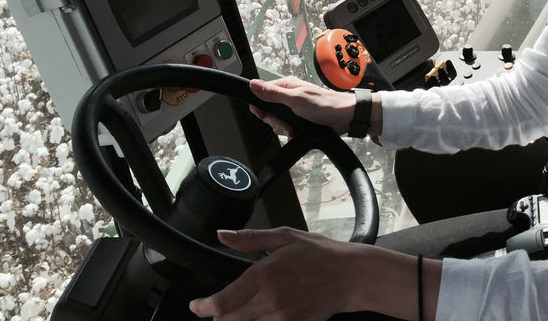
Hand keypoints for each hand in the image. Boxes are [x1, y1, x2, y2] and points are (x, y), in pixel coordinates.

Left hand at [188, 228, 359, 319]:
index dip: (202, 307)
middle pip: (226, 320)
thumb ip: (250, 239)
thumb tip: (223, 236)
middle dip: (217, 314)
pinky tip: (262, 310)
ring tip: (244, 304)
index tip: (197, 305)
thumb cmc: (321, 254)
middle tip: (219, 303)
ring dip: (236, 318)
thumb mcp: (284, 237)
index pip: (220, 303)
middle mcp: (268, 301)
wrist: (350, 276)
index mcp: (263, 275)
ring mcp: (280, 318)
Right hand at [248, 77, 354, 136]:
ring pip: (278, 122)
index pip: (261, 95)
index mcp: (286, 86)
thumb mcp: (295, 99)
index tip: (267, 115)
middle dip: (276, 122)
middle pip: (268, 112)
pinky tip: (298, 133)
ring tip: (295, 129)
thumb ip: (273, 93)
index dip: (261, 108)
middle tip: (287, 124)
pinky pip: (287, 129)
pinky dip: (291, 133)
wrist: (344, 117)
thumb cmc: (325, 104)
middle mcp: (288, 96)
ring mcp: (294, 109)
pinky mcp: (299, 120)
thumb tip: (253, 84)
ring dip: (285, 129)